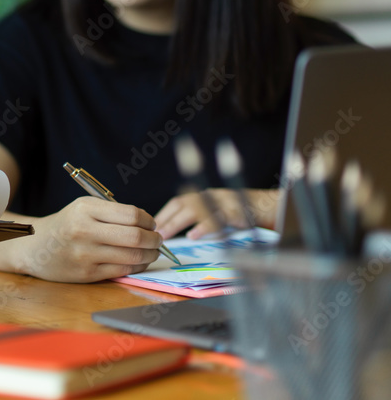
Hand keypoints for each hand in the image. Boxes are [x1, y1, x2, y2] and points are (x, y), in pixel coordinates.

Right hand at [10, 197, 162, 282]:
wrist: (35, 246)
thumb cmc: (66, 224)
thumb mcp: (83, 207)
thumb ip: (113, 212)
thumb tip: (148, 224)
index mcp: (85, 209)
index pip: (131, 214)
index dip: (148, 220)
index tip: (152, 223)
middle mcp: (84, 231)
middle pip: (135, 237)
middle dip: (154, 239)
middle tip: (158, 239)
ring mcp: (85, 254)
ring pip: (132, 256)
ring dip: (150, 255)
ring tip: (152, 251)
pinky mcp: (87, 274)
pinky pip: (122, 271)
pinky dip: (137, 266)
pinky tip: (138, 261)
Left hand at [154, 188, 279, 239]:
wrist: (280, 208)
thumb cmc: (250, 215)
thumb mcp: (224, 215)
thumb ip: (205, 220)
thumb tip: (183, 234)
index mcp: (208, 196)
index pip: (179, 201)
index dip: (164, 213)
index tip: (152, 227)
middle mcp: (214, 195)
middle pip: (183, 204)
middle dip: (166, 219)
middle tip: (154, 234)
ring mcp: (227, 202)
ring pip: (197, 209)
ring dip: (178, 222)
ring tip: (165, 235)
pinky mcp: (240, 212)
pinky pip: (220, 218)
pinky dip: (205, 226)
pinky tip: (194, 236)